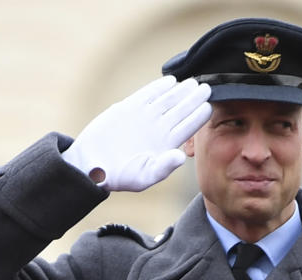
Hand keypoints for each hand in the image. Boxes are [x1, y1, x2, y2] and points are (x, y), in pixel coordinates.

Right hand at [61, 76, 211, 191]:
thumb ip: (164, 167)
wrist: (92, 165)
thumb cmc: (120, 176)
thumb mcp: (144, 176)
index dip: (198, 116)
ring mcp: (144, 117)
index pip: (187, 127)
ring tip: (193, 82)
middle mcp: (158, 129)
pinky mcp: (128, 109)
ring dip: (180, 91)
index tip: (209, 106)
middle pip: (181, 110)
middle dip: (194, 99)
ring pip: (167, 100)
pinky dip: (158, 88)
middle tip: (207, 87)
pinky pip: (147, 95)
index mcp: (166, 144)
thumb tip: (181, 157)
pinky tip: (170, 81)